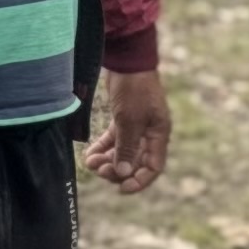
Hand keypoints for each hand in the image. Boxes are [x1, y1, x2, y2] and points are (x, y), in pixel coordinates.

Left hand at [84, 66, 171, 190]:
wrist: (127, 61)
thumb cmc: (134, 89)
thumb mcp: (129, 121)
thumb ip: (127, 148)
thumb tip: (124, 173)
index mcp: (159, 135)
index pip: (153, 167)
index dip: (139, 180)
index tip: (121, 188)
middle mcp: (150, 133)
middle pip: (136, 162)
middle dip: (117, 169)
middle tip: (100, 170)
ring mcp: (136, 126)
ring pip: (122, 152)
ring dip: (107, 160)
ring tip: (90, 163)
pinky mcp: (123, 119)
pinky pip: (114, 140)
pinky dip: (103, 148)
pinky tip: (89, 154)